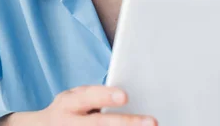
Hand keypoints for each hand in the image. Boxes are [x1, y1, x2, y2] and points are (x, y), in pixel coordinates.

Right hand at [0, 85, 156, 125]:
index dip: (106, 96)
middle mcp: (70, 123)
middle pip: (99, 124)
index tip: (125, 96)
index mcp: (68, 103)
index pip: (88, 97)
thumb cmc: (67, 110)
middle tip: (152, 121)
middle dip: (127, 123)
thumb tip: (123, 96)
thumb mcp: (73, 97)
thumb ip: (93, 96)